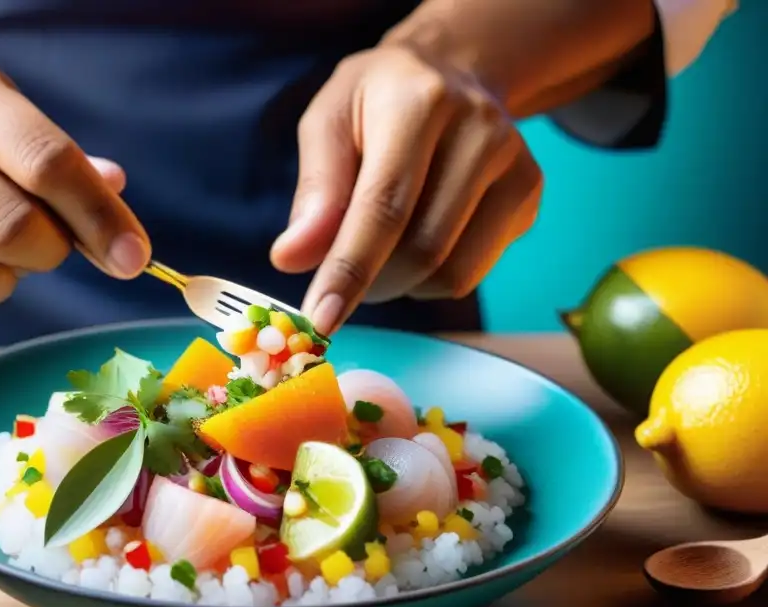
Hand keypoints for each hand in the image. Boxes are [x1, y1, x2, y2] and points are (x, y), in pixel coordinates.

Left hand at [270, 45, 542, 334]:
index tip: (320, 321)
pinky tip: (419, 237)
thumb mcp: (328, 122)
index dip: (350, 271)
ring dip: (402, 285)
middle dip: (372, 284)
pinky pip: (472, 273)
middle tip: (341, 281)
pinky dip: (431, 278)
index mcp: (419, 103)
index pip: (384, 207)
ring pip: (452, 273)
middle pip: (423, 250)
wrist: (451, 72)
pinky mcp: (529, 195)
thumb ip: (314, 191)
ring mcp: (516, 165)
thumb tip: (291, 259)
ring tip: (381, 249)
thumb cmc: (375, 104)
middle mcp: (480, 131)